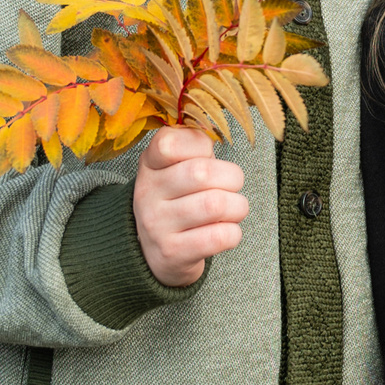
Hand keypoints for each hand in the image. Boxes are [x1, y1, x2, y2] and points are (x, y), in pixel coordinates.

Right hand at [133, 127, 248, 287]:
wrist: (152, 252)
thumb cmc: (178, 200)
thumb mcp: (175, 167)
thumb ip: (193, 146)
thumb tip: (212, 131)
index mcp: (150, 165)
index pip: (169, 143)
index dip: (200, 146)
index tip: (207, 157)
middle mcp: (147, 193)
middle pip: (203, 173)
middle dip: (232, 178)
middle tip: (231, 187)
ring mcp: (157, 225)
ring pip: (216, 205)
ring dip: (237, 207)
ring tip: (231, 210)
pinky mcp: (172, 253)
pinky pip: (220, 237)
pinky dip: (233, 233)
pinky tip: (223, 231)